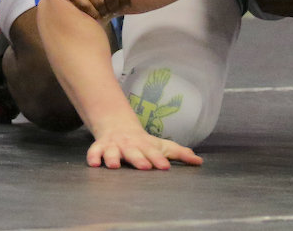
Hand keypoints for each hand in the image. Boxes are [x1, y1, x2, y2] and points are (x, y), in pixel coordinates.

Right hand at [87, 122, 202, 169]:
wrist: (118, 124)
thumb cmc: (144, 141)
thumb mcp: (162, 145)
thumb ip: (180, 154)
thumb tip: (200, 161)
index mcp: (146, 145)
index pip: (154, 152)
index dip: (159, 159)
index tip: (165, 167)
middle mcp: (130, 145)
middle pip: (135, 152)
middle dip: (139, 159)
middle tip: (145, 167)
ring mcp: (115, 145)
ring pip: (113, 151)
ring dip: (113, 157)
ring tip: (114, 166)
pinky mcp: (100, 146)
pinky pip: (94, 151)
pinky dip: (93, 156)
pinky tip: (93, 163)